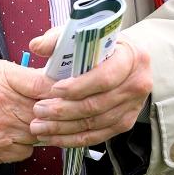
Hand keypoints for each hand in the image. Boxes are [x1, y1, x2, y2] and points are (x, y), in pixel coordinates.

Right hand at [0, 59, 53, 163]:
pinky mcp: (2, 151)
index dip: (59, 89)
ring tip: (25, 120)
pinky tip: (15, 135)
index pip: (44, 84)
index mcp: (4, 81)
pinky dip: (26, 144)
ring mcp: (4, 131)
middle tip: (48, 108)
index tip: (65, 91)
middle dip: (51, 111)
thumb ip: (23, 73)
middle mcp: (5, 106)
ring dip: (39, 128)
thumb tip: (51, 78)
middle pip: (46, 111)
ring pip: (40, 132)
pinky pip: (28, 149)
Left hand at [26, 28, 151, 146]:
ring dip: (64, 128)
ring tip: (39, 126)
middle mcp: (137, 84)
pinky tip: (54, 137)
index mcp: (130, 58)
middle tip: (38, 110)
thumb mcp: (84, 34)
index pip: (105, 78)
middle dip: (64, 110)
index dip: (79, 86)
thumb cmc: (102, 46)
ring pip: (95, 124)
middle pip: (97, 104)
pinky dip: (73, 139)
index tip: (54, 90)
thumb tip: (36, 46)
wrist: (128, 59)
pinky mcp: (125, 123)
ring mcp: (133, 107)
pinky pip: (97, 137)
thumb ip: (59, 39)